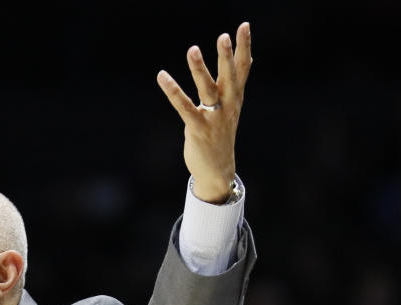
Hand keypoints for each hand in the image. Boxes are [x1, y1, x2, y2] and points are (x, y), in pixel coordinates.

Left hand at [157, 23, 252, 202]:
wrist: (218, 170)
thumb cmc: (221, 134)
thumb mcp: (232, 106)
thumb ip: (237, 82)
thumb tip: (250, 60)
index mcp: (236, 98)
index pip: (242, 68)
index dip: (244, 47)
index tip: (243, 26)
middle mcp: (228, 105)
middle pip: (229, 76)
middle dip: (227, 56)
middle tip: (225, 35)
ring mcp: (214, 117)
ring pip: (207, 89)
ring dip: (199, 69)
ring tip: (193, 49)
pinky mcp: (198, 128)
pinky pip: (184, 106)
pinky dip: (173, 91)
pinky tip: (162, 76)